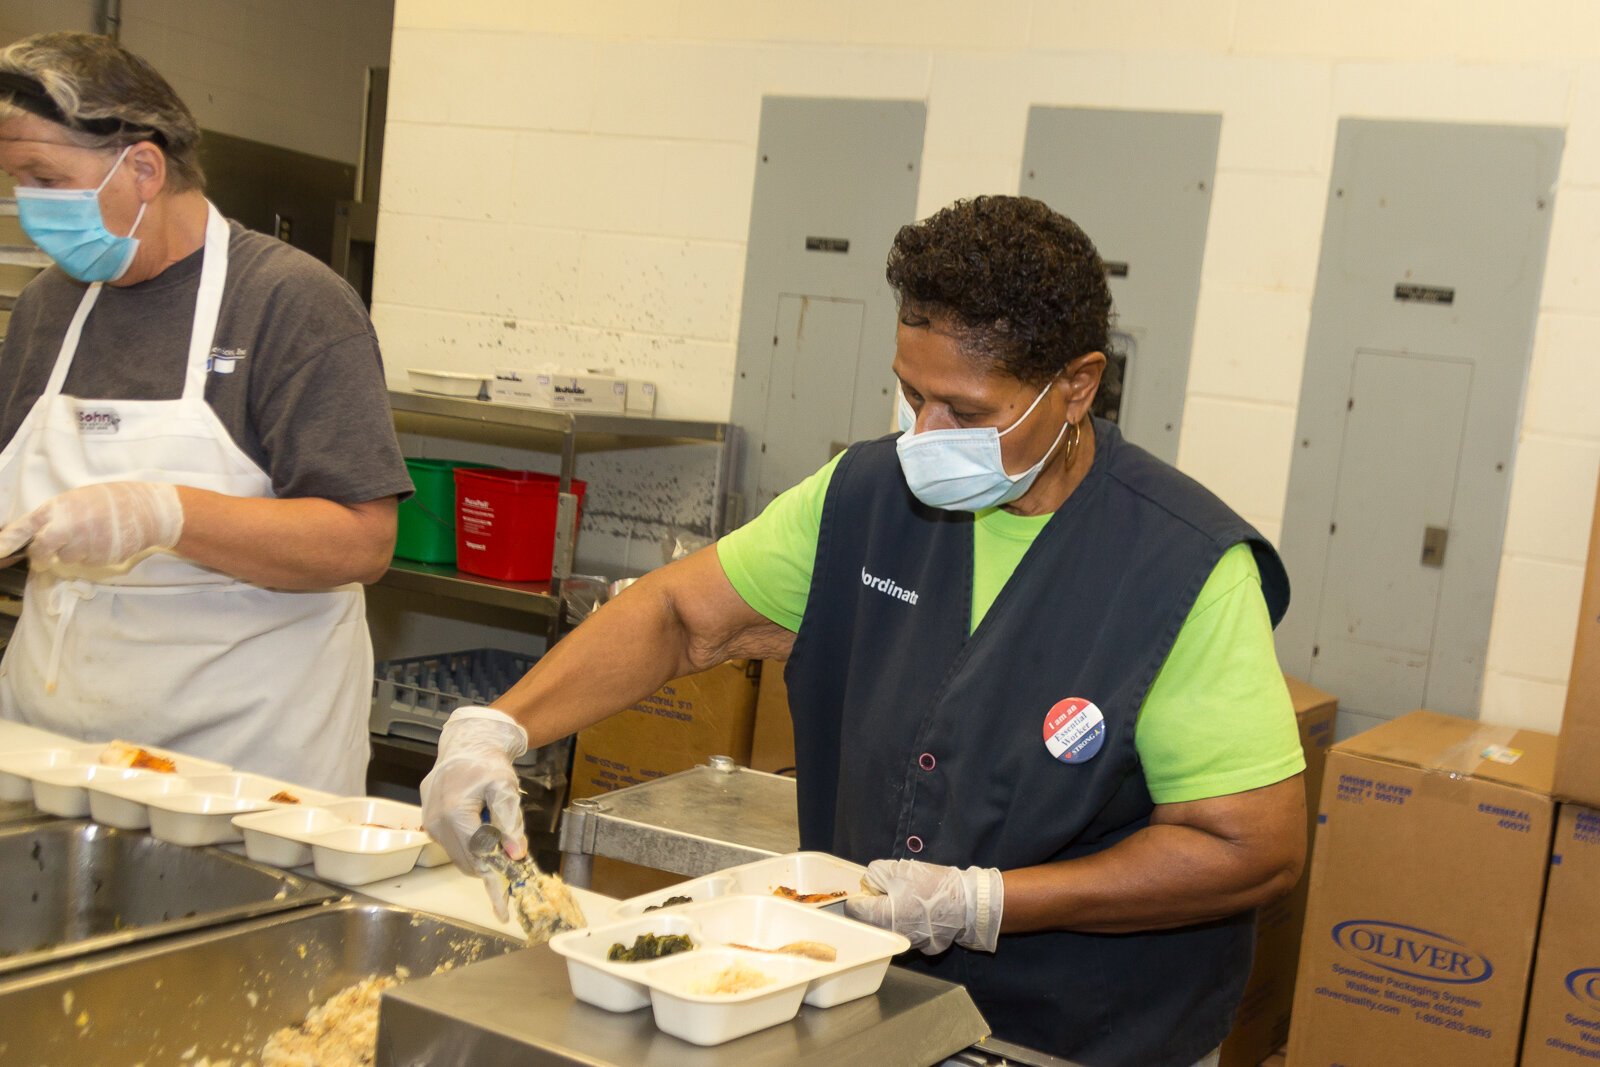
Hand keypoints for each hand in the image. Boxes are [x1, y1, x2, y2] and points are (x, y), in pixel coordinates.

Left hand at [0, 482, 182, 567]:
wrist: (150, 510)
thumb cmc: (113, 500)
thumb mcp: (80, 499)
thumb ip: (57, 515)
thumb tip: (36, 533)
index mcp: (60, 507)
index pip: (24, 527)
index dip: (7, 541)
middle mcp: (70, 526)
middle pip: (41, 550)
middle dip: (41, 555)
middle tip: (48, 554)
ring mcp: (87, 543)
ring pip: (67, 557)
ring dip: (74, 551)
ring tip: (94, 535)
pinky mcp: (101, 557)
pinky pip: (88, 561)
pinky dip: (94, 554)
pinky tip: (107, 540)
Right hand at [420, 707, 528, 922]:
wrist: (466, 744)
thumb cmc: (488, 764)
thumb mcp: (504, 789)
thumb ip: (510, 823)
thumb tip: (516, 855)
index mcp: (454, 814)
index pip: (479, 857)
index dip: (495, 882)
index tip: (503, 911)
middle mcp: (436, 822)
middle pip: (468, 861)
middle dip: (492, 867)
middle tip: (515, 860)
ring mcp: (430, 824)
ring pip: (460, 857)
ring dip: (481, 854)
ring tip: (498, 832)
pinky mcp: (429, 823)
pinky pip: (452, 845)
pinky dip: (470, 845)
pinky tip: (482, 825)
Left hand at [844, 858, 1003, 953]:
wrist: (967, 903)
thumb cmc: (931, 885)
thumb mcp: (898, 869)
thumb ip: (875, 874)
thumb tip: (868, 884)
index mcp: (882, 917)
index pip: (854, 909)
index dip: (860, 893)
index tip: (872, 886)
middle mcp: (892, 936)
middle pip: (870, 921)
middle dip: (874, 904)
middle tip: (890, 889)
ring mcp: (909, 944)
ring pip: (889, 928)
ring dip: (891, 914)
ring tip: (908, 898)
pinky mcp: (925, 946)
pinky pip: (908, 933)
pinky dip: (909, 923)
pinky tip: (921, 911)